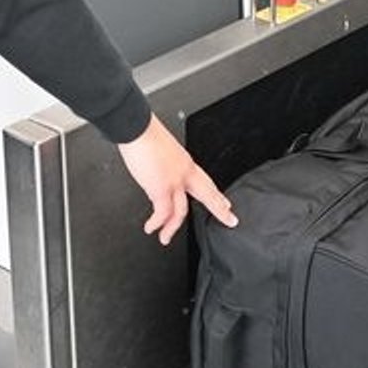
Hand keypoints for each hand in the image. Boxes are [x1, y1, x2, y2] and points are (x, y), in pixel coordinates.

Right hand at [116, 116, 237, 245]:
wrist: (137, 129)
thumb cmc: (145, 135)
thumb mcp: (163, 150)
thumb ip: (163, 166)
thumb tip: (154, 177)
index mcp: (185, 162)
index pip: (205, 182)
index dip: (216, 194)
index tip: (225, 202)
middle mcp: (184, 172)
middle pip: (208, 194)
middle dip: (220, 209)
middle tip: (230, 220)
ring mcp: (174, 181)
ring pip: (182, 211)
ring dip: (172, 228)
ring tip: (165, 238)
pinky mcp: (161, 188)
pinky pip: (162, 213)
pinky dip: (156, 223)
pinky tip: (151, 228)